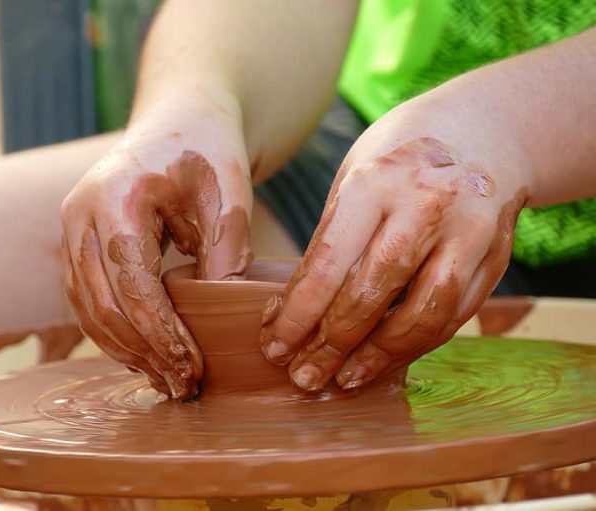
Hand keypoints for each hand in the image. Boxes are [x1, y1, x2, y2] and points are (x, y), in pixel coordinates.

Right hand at [62, 102, 252, 399]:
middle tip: (181, 385)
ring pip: (86, 308)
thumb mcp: (230, 193)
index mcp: (115, 196)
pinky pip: (85, 298)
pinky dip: (111, 332)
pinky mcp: (77, 242)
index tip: (191, 367)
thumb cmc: (209, 150)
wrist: (180, 120)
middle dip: (143, 352)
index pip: (132, 283)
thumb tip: (214, 316)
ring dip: (123, 350)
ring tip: (164, 380)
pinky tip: (141, 354)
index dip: (161, 333)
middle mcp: (79, 214)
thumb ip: (225, 250)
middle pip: (101, 303)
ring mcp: (71, 228)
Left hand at [260, 111, 529, 392]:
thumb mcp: (353, 180)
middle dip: (330, 345)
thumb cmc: (399, 158)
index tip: (274, 346)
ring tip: (343, 379)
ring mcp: (469, 232)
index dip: (297, 316)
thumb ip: (331, 241)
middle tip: (303, 376)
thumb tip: (295, 311)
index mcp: (376, 182)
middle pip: (371, 295)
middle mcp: (426, 206)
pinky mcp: (496, 257)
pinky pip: (453, 316)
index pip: (327, 265)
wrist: (482, 131)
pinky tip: (385, 359)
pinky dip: (415, 346)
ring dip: (377, 357)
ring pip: (420, 316)